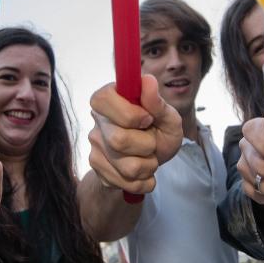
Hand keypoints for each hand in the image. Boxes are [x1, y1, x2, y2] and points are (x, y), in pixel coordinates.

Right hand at [86, 74, 182, 197]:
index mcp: (109, 98)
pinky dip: (143, 181)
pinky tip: (143, 171)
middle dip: (147, 146)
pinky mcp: (97, 168)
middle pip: (118, 140)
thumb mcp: (168, 117)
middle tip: (152, 142)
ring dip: (148, 166)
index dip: (130, 114)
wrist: (152, 161)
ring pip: (127, 166)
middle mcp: (97, 121)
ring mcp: (94, 146)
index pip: (104, 100)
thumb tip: (148, 80)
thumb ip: (158, 102)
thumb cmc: (160, 132)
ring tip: (149, 157)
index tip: (148, 119)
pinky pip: (126, 183)